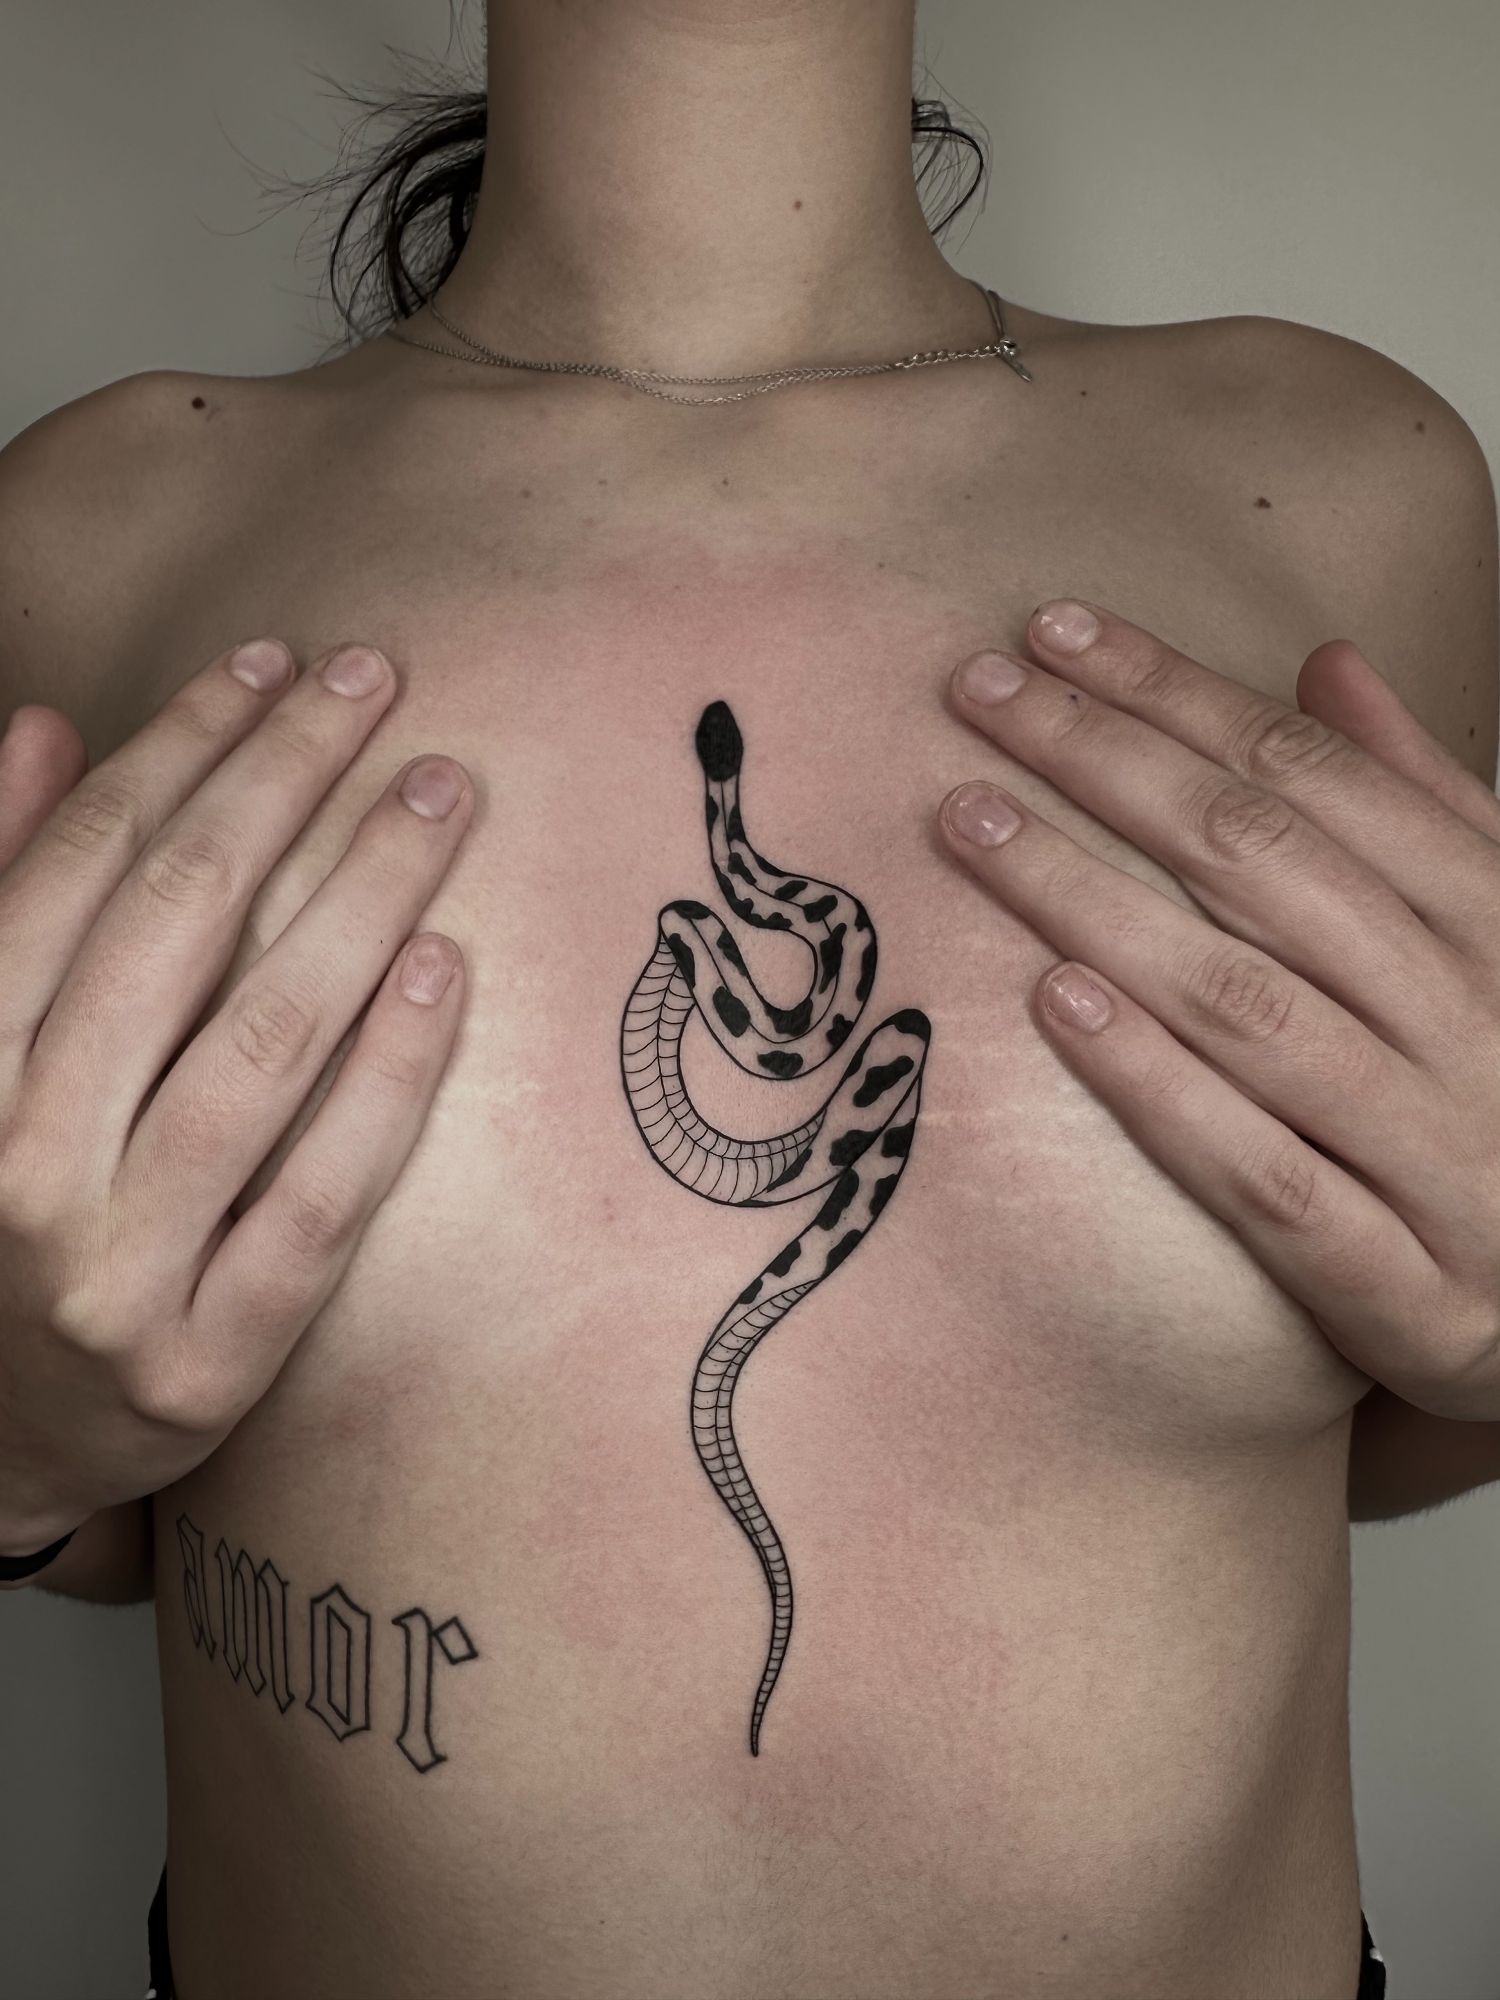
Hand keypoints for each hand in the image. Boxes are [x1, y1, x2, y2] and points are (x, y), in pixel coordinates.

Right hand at [0, 639, 470, 1553]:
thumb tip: (47, 725)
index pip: (73, 868)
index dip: (176, 746)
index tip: (268, 660)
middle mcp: (13, 1165)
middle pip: (169, 928)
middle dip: (279, 780)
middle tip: (376, 680)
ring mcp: (111, 1273)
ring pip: (256, 1047)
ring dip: (357, 897)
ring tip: (439, 792)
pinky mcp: (210, 1362)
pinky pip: (320, 1198)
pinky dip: (388, 1078)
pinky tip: (444, 966)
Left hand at [938, 598, 1499, 1421]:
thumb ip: (1423, 804)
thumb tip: (1328, 664)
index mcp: (1497, 918)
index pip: (1314, 773)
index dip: (1176, 692)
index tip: (1050, 632)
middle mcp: (1472, 1018)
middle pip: (1262, 862)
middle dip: (1109, 763)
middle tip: (976, 694)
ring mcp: (1439, 1155)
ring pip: (1245, 1004)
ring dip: (1096, 902)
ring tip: (974, 826)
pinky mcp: (1403, 1286)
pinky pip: (1264, 1177)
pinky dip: (1160, 1088)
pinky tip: (1057, 1007)